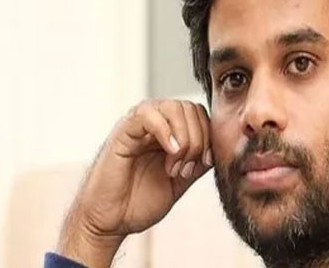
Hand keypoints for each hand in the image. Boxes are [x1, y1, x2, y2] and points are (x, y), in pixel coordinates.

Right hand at [57, 99, 212, 266]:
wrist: (110, 221)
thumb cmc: (138, 203)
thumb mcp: (180, 181)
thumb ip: (197, 162)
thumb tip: (218, 149)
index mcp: (169, 132)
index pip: (199, 114)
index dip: (209, 136)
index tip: (205, 163)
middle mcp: (154, 124)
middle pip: (190, 108)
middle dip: (198, 140)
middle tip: (186, 169)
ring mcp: (138, 125)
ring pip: (173, 107)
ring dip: (184, 138)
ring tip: (175, 166)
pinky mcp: (123, 131)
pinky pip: (148, 115)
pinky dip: (166, 131)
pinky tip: (169, 154)